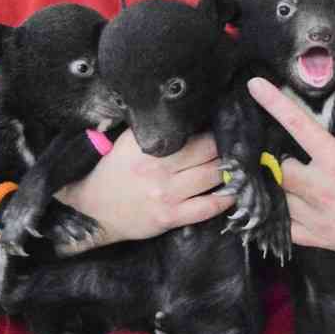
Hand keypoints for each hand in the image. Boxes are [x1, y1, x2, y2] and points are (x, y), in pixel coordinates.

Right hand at [54, 129, 234, 246]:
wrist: (92, 210)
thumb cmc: (113, 171)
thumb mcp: (127, 142)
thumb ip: (154, 129)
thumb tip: (189, 116)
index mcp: (147, 145)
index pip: (192, 132)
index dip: (214, 128)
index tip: (225, 125)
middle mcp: (158, 168)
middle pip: (208, 151)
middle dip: (226, 147)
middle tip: (239, 144)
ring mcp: (165, 194)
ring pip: (213, 176)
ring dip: (231, 170)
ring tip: (242, 164)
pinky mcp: (169, 217)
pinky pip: (207, 207)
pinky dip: (226, 199)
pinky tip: (235, 191)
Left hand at [247, 77, 334, 258]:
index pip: (298, 125)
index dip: (274, 103)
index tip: (254, 87)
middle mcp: (324, 187)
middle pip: (278, 168)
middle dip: (274, 158)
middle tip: (277, 152)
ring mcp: (321, 217)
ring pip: (277, 198)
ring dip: (275, 186)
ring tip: (277, 177)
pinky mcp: (323, 239)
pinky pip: (286, 229)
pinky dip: (279, 217)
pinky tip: (279, 208)